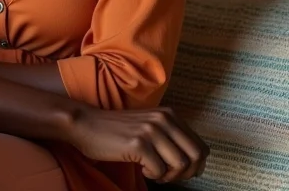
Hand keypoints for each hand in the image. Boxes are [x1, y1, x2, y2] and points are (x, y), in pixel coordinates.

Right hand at [67, 105, 207, 183]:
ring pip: (180, 165)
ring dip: (168, 175)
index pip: (201, 147)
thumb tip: (195, 162)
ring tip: (152, 170)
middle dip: (186, 173)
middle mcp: (163, 119)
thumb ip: (171, 136)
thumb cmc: (118, 130)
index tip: (179, 171)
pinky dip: (152, 175)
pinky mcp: (138, 144)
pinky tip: (141, 167)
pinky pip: (159, 171)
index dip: (195, 165)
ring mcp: (151, 131)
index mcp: (170, 114)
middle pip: (196, 156)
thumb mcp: (150, 126)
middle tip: (168, 175)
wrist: (87, 124)